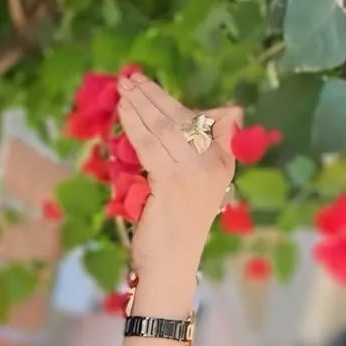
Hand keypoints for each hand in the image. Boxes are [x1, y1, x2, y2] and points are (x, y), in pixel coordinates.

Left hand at [114, 71, 241, 290]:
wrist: (170, 267)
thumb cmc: (175, 231)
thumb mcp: (192, 188)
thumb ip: (191, 154)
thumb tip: (193, 123)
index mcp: (223, 162)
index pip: (198, 120)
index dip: (169, 101)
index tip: (146, 85)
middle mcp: (213, 164)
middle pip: (180, 119)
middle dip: (152, 96)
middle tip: (129, 78)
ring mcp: (194, 173)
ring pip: (164, 129)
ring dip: (141, 105)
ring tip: (123, 88)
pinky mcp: (172, 182)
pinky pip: (151, 145)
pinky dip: (135, 125)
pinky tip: (124, 111)